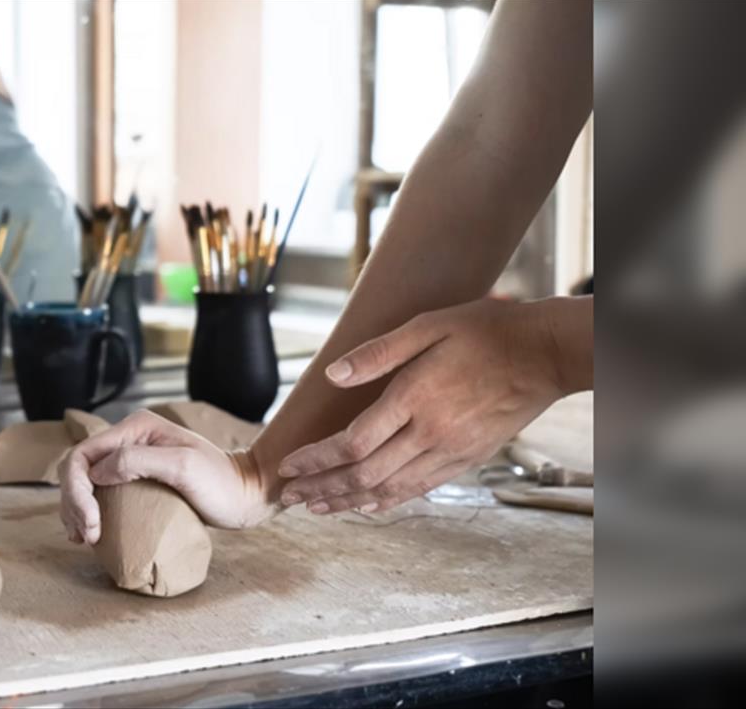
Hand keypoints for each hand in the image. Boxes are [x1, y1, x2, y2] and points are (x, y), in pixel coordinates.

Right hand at [58, 410, 277, 544]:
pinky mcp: (136, 478)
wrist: (244, 494)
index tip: (91, 524)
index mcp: (135, 428)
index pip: (84, 454)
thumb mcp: (182, 467)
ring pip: (84, 481)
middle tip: (86, 537)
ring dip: (75, 509)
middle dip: (73, 502)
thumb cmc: (219, 483)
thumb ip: (138, 461)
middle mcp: (129, 438)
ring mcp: (131, 457)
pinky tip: (90, 532)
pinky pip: (100, 491)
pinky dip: (88, 511)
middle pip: (79, 468)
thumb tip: (96, 473)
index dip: (76, 490)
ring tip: (83, 538)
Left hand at [278, 298, 567, 514]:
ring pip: (390, 488)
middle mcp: (431, 432)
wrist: (546, 354)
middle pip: (364, 474)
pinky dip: (388, 500)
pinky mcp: (467, 458)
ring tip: (316, 508)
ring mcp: (451, 450)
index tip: (289, 466)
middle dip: (321, 488)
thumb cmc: (486, 331)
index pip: (353, 443)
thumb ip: (379, 352)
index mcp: (415, 398)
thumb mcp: (428, 325)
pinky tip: (366, 506)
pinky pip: (420, 488)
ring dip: (348, 501)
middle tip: (287, 497)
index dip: (317, 459)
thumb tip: (332, 375)